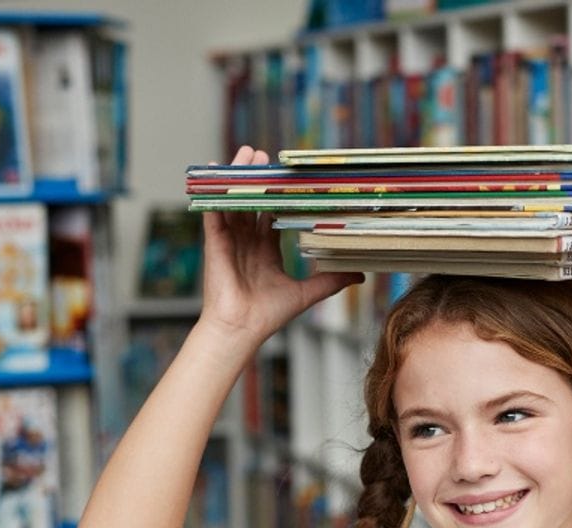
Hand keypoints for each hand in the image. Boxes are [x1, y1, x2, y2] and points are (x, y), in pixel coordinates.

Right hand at [198, 146, 363, 346]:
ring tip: (247, 153)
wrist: (241, 329)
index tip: (286, 179)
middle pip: (252, 204)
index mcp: (266, 253)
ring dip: (239, 178)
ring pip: (234, 202)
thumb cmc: (268, 316)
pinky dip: (214, 192)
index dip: (278, 198)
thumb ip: (331, 281)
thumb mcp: (307, 293)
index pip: (271, 218)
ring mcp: (230, 242)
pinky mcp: (215, 243)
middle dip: (258, 180)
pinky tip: (215, 173)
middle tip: (264, 156)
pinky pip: (213, 212)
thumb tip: (359, 274)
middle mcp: (248, 244)